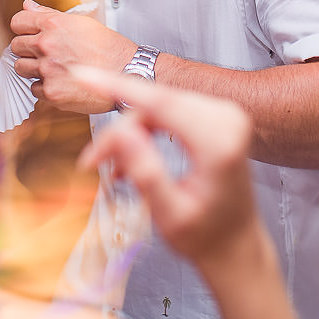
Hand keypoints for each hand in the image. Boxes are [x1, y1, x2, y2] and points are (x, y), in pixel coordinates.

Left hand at [10, 0, 136, 114]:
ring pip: (21, 68)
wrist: (127, 72)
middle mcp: (47, 45)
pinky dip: (45, 87)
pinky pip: (34, 89)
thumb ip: (49, 14)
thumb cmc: (108, 47)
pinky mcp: (51, 92)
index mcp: (53, 24)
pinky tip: (62, 82)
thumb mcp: (81, 22)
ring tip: (54, 68)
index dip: (23, 29)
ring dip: (33, 69)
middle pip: (16, 46)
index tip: (30, 35)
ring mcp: (48, 69)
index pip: (17, 22)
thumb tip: (28, 6)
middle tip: (46, 54)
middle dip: (28, 50)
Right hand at [70, 65, 260, 266]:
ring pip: (158, 106)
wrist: (235, 243)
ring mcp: (225, 113)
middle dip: (119, 130)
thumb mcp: (170, 215)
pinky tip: (131, 158)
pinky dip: (145, 131)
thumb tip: (120, 133)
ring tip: (114, 170)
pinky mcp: (216, 114)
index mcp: (220, 144)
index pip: (161, 103)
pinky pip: (168, 110)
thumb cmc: (205, 236)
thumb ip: (146, 173)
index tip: (83, 75)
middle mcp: (228, 119)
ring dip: (130, 133)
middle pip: (155, 105)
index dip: (118, 86)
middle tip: (92, 162)